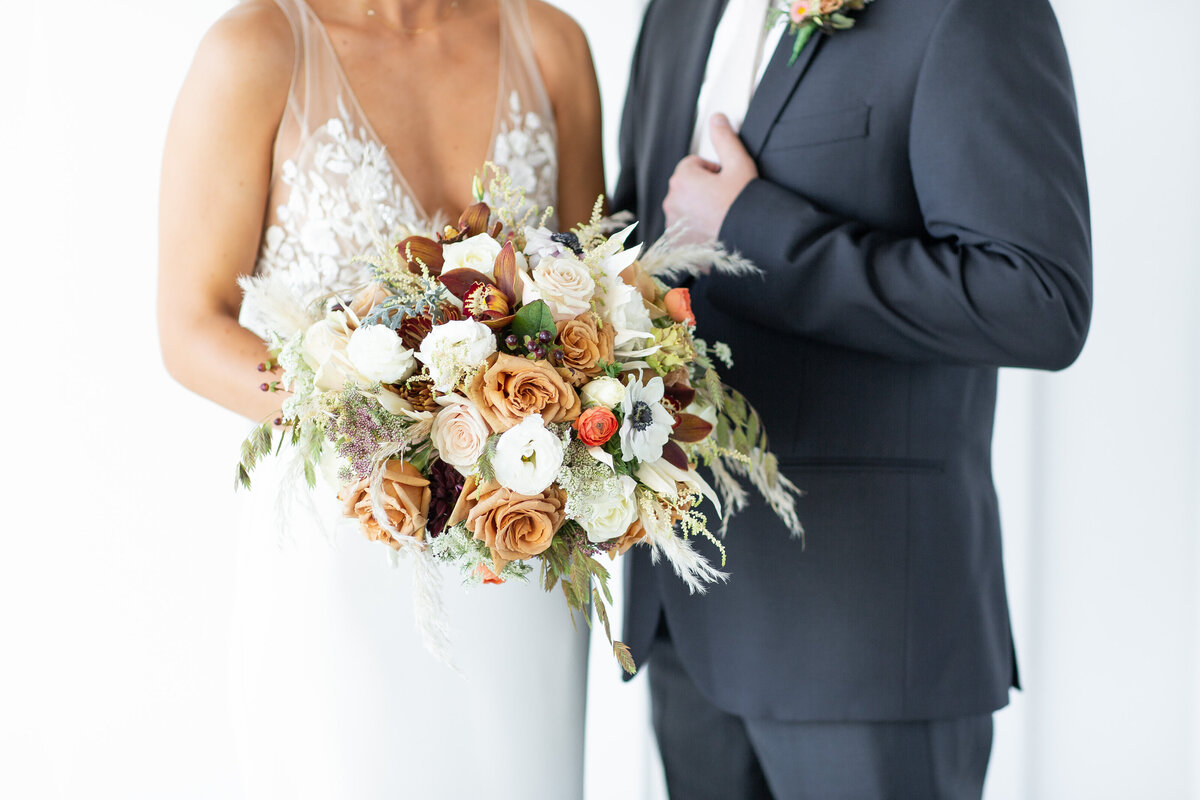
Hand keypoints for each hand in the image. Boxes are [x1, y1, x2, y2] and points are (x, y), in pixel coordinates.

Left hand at [662, 114, 757, 241]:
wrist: (751, 239)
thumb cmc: (744, 204)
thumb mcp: (739, 164)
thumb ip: (725, 139)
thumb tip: (717, 119)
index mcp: (682, 180)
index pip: (692, 165)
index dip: (712, 171)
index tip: (725, 181)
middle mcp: (671, 202)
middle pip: (687, 186)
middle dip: (703, 189)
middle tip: (724, 198)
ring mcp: (672, 224)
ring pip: (684, 207)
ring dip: (698, 208)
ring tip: (720, 215)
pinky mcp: (676, 243)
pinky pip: (683, 229)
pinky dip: (695, 228)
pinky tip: (713, 230)